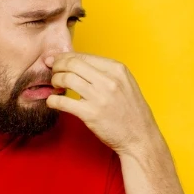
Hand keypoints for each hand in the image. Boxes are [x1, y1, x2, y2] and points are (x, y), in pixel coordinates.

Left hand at [45, 52, 163, 156]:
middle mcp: (109, 80)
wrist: (140, 136)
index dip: (65, 57)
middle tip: (52, 72)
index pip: (83, 56)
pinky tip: (53, 102)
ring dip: (55, 81)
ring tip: (55, 87)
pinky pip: (62, 101)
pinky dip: (52, 100)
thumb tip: (76, 62)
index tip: (56, 61)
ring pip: (66, 79)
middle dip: (57, 66)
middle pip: (72, 64)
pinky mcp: (90, 114)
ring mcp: (99, 97)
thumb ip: (103, 72)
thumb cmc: (130, 111)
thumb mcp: (124, 83)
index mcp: (117, 69)